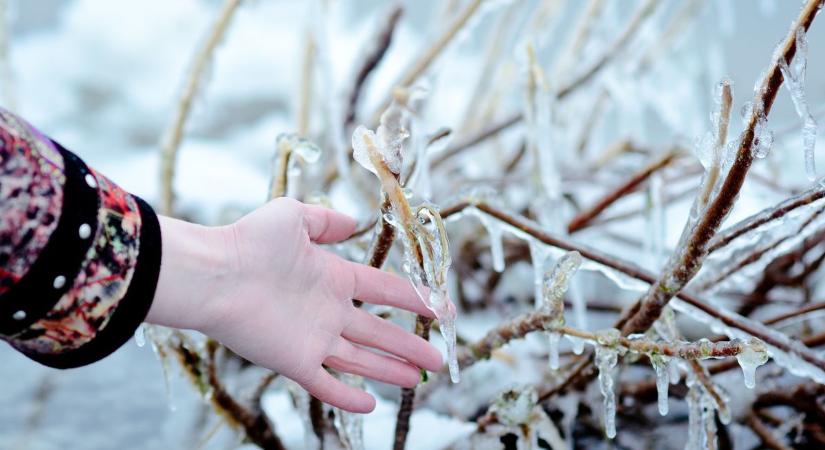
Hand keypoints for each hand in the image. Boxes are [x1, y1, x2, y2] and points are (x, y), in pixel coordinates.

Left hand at [147, 198, 441, 412]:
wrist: (215, 275)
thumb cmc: (250, 241)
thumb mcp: (293, 216)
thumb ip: (325, 220)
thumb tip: (353, 223)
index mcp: (332, 277)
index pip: (382, 290)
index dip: (413, 298)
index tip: (439, 307)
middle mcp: (327, 310)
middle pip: (379, 332)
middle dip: (409, 346)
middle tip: (437, 360)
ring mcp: (313, 338)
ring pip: (361, 359)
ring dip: (390, 370)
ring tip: (417, 380)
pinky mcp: (295, 361)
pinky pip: (327, 384)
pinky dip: (348, 396)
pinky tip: (371, 404)